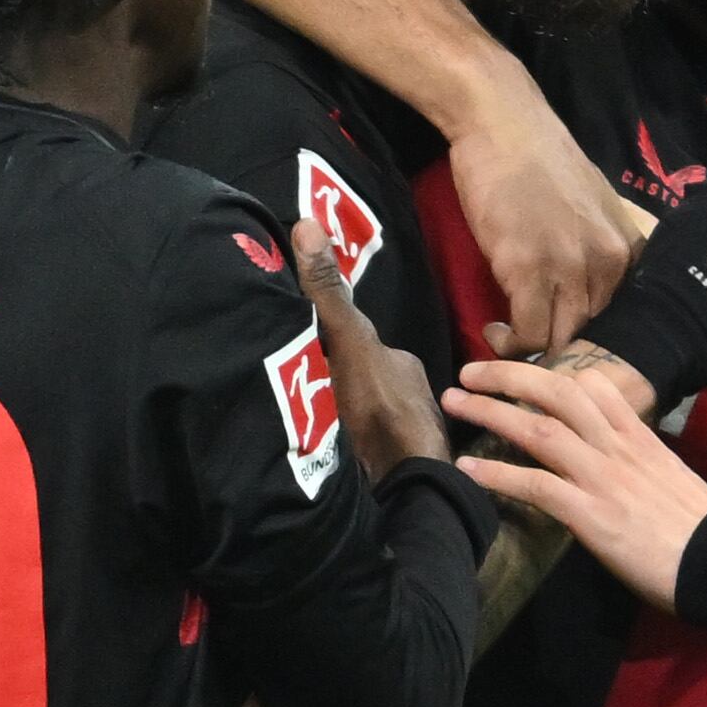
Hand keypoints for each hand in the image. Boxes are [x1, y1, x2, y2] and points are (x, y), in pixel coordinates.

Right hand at [296, 219, 442, 478]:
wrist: (403, 485)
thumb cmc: (381, 408)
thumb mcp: (350, 341)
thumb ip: (330, 293)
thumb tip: (308, 222)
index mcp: (403, 365)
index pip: (361, 342)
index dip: (333, 339)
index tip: (303, 344)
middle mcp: (408, 396)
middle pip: (361, 376)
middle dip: (334, 377)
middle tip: (298, 382)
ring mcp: (401, 435)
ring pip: (362, 412)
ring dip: (338, 414)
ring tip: (304, 419)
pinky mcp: (391, 468)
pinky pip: (361, 445)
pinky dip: (343, 443)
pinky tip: (323, 451)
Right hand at [445, 97, 643, 356]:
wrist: (503, 124)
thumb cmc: (542, 158)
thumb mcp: (594, 204)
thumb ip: (600, 246)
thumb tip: (589, 288)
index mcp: (628, 247)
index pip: (625, 316)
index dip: (596, 336)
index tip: (569, 339)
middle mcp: (609, 262)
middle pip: (594, 333)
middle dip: (565, 349)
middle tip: (535, 349)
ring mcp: (570, 268)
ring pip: (561, 339)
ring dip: (534, 351)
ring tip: (511, 340)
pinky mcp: (528, 270)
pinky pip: (527, 333)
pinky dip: (510, 344)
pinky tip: (495, 331)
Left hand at [447, 355, 706, 608]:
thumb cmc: (700, 530)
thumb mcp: (671, 478)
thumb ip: (640, 463)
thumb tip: (615, 467)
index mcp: (640, 438)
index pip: (595, 386)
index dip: (553, 374)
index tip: (523, 375)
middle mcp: (618, 448)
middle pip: (557, 393)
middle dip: (509, 375)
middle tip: (468, 374)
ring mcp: (603, 478)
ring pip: (539, 429)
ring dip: (490, 412)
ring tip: (453, 403)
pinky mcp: (591, 515)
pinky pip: (536, 486)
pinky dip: (497, 475)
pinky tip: (467, 470)